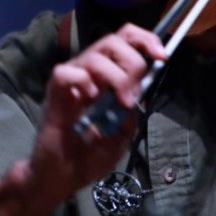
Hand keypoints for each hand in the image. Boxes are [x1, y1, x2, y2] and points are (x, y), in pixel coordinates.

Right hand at [23, 23, 166, 203]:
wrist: (63, 176)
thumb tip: (145, 88)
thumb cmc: (89, 154)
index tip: (162, 57)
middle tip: (134, 93)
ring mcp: (71, 80)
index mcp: (106, 75)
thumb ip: (133, 109)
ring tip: (120, 103)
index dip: (144, 40)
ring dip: (116, 76)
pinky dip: (83, 81)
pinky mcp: (54, 93)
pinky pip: (66, 73)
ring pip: (94, 56)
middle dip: (133, 62)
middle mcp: (88, 71)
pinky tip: (90, 98)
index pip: (124, 39)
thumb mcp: (123, 132)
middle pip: (112, 40)